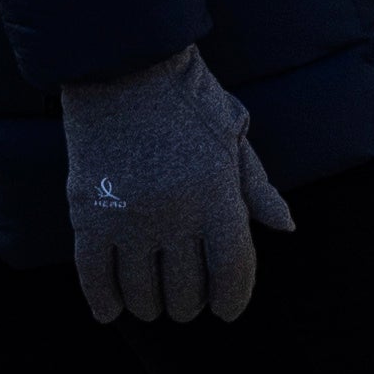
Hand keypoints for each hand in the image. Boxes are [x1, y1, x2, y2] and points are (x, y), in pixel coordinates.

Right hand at [57, 45, 291, 321]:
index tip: (227, 309)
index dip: (232, 299)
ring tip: (155, 304)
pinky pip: (95, 278)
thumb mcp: (234, 132)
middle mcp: (176, 213)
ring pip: (142, 293)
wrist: (122, 63)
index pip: (231, 270)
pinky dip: (104, 302)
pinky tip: (112, 310)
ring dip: (151, 306)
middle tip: (188, 302)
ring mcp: (129, 217)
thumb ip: (256, 186)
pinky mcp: (88, 215)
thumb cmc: (187, 96)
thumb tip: (286, 227)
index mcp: (217, 193)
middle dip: (191, 304)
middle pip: (186, 291)